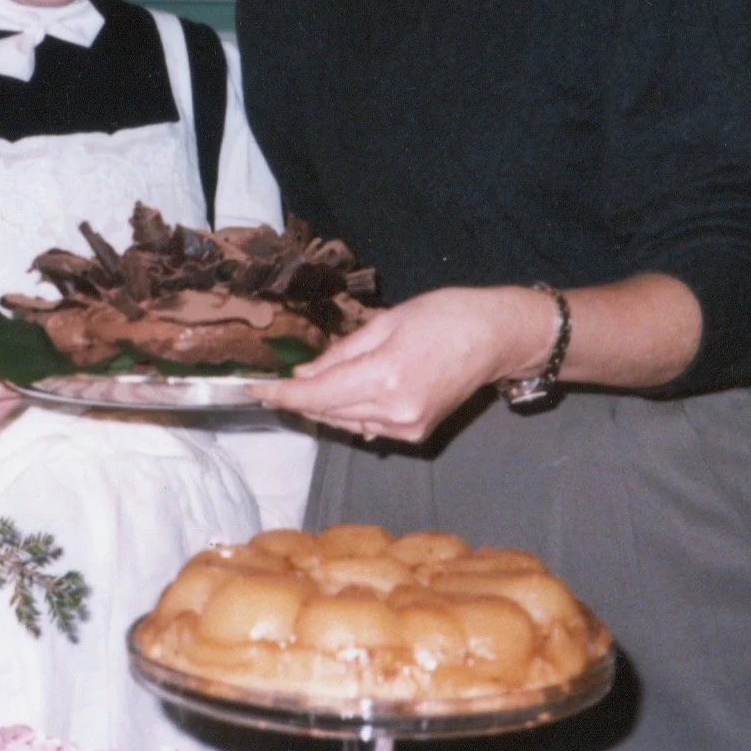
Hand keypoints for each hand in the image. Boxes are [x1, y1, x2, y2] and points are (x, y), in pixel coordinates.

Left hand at [249, 286, 549, 445]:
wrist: (496, 337)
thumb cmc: (445, 316)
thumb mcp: (387, 322)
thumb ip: (342, 352)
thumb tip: (305, 372)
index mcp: (385, 377)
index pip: (317, 394)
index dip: (282, 395)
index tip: (254, 391)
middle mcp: (394, 411)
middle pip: (327, 412)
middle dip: (298, 400)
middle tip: (271, 387)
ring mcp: (407, 428)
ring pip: (345, 423)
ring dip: (323, 407)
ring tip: (306, 386)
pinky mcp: (416, 434)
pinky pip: (368, 427)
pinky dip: (350, 413)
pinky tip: (346, 394)